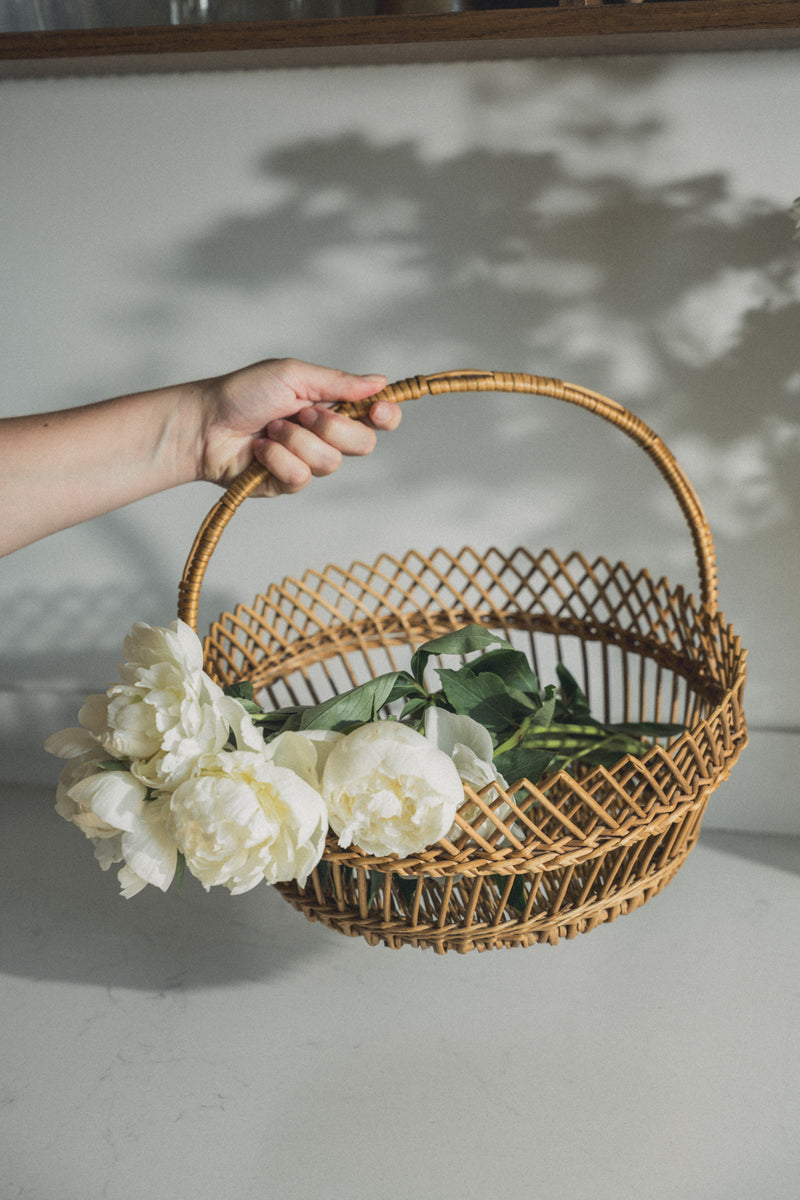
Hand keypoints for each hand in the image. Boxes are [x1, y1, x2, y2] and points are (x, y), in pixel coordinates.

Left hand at [197, 358, 400, 496]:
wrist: (205, 424)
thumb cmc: (243, 393)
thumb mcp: (292, 375)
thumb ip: (338, 381)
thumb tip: (380, 381)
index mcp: (331, 405)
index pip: (376, 417)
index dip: (386, 416)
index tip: (379, 411)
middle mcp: (325, 435)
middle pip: (363, 444)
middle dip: (333, 428)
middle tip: (303, 413)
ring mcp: (308, 461)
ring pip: (330, 462)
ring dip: (296, 440)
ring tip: (270, 429)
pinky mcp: (288, 483)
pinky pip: (302, 477)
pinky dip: (278, 459)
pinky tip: (259, 451)